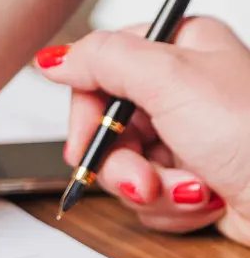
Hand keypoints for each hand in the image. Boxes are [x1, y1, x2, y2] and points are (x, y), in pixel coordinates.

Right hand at [35, 17, 249, 245]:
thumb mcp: (171, 81)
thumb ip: (103, 60)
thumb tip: (54, 58)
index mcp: (179, 50)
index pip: (99, 74)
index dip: (87, 114)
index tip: (86, 141)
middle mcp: (180, 93)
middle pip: (106, 130)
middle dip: (123, 164)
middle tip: (144, 177)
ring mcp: (183, 139)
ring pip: (122, 170)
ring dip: (151, 190)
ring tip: (189, 189)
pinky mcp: (188, 179)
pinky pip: (147, 199)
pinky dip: (170, 207)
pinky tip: (204, 198)